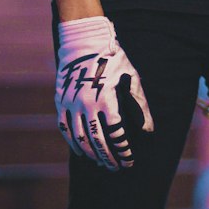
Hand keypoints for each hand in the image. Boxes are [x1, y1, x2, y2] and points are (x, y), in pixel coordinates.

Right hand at [55, 17, 152, 168]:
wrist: (84, 40)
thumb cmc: (113, 59)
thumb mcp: (132, 78)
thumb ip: (140, 105)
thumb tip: (148, 130)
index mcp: (107, 100)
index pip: (116, 135)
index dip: (123, 151)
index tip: (129, 161)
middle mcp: (87, 105)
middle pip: (98, 141)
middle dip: (109, 158)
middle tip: (117, 168)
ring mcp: (71, 104)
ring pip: (80, 138)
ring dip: (92, 154)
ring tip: (101, 163)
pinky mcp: (61, 101)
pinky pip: (65, 128)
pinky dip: (73, 142)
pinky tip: (81, 151)